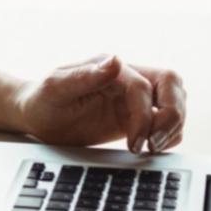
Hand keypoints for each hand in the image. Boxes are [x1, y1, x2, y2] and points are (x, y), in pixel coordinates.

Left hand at [15, 55, 185, 153]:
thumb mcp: (55, 88)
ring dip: (172, 126)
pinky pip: (165, 121)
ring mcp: (133, 98)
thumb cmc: (42, 99)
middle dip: (171, 115)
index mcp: (109, 68)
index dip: (143, 116)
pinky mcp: (135, 116)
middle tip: (154, 144)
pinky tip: (152, 148)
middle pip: (171, 84)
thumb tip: (115, 62)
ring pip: (174, 101)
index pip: (143, 86)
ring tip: (152, 148)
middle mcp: (126, 78)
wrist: (36, 116)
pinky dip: (169, 134)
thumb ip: (84, 76)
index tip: (134, 143)